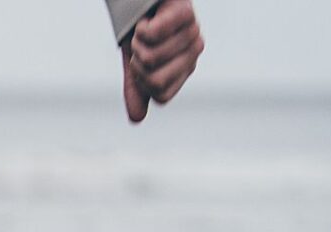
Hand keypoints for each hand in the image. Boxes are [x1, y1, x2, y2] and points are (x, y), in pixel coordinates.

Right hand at [121, 1, 203, 123]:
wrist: (142, 0)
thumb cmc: (142, 29)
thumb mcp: (136, 61)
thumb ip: (137, 89)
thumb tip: (137, 120)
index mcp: (184, 68)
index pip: (161, 95)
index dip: (141, 82)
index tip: (141, 62)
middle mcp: (194, 51)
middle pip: (156, 80)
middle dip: (137, 63)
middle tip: (142, 44)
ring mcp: (193, 31)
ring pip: (151, 56)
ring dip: (136, 42)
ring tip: (145, 27)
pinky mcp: (185, 11)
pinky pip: (155, 34)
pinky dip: (141, 28)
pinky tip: (147, 18)